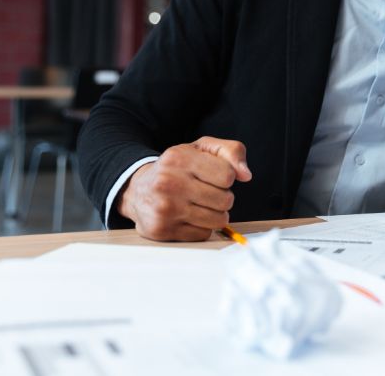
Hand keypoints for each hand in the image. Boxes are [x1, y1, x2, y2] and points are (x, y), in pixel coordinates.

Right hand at [117, 136, 251, 240]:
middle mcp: (169, 183)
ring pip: (217, 220)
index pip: (228, 175)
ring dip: (215, 214)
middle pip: (225, 200)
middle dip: (223, 197)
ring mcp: (164, 208)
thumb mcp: (201, 149)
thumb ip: (231, 152)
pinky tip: (188, 216)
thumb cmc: (177, 168)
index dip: (227, 177)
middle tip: (207, 192)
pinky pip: (203, 234)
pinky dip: (201, 227)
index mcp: (180, 158)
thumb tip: (246, 175)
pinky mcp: (162, 230)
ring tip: (200, 204)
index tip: (214, 175)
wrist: (138, 189)